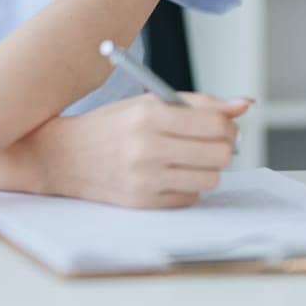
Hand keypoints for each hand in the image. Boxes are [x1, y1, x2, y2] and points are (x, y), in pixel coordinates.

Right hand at [39, 92, 252, 208]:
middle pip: (220, 155)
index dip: (228, 126)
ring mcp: (144, 178)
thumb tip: (244, 105)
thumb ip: (197, 104)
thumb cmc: (109, 126)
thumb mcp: (146, 103)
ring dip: (206, 169)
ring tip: (188, 159)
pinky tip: (169, 175)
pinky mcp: (142, 202)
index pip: (215, 125)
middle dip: (223, 148)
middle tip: (211, 144)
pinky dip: (187, 186)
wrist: (61, 156)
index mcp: (148, 114)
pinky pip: (189, 197)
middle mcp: (146, 147)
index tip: (224, 127)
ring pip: (209, 179)